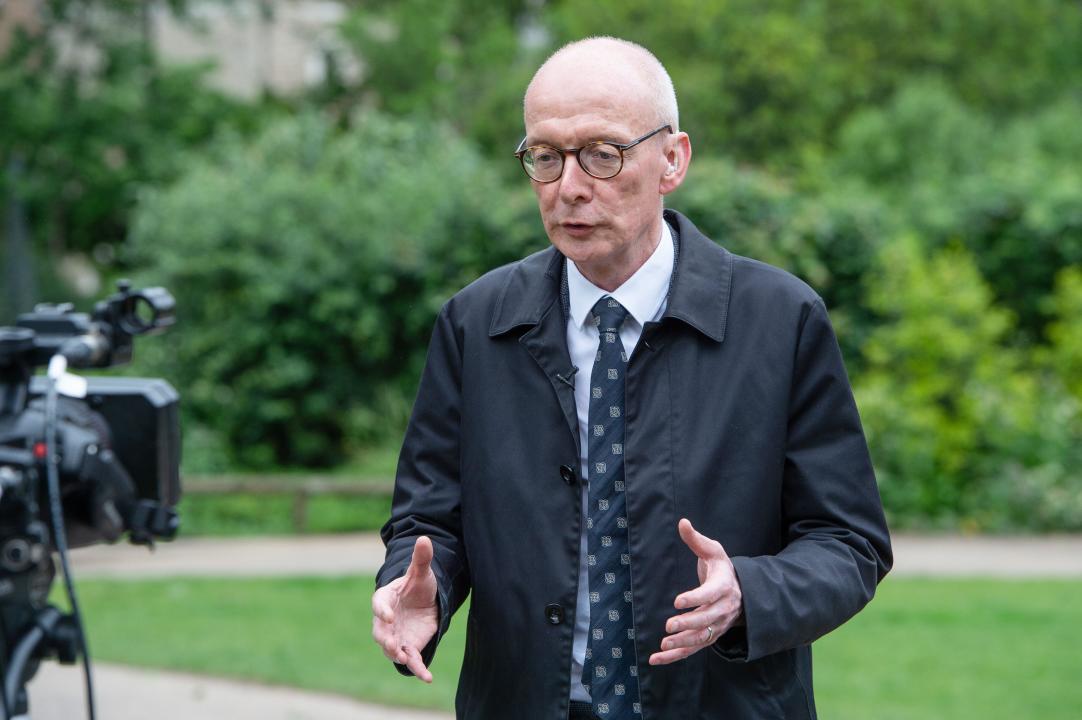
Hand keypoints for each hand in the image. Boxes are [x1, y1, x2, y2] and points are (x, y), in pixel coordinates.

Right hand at [371, 536, 439, 681]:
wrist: (423, 602)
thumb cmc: (417, 585)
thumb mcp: (421, 572)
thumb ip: (421, 558)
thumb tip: (424, 538)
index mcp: (385, 598)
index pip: (379, 604)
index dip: (382, 610)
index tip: (389, 615)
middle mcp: (386, 620)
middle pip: (380, 632)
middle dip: (384, 638)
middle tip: (391, 644)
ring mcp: (396, 636)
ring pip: (391, 649)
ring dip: (396, 654)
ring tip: (404, 658)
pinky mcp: (409, 647)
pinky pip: (411, 660)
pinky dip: (418, 669)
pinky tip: (428, 677)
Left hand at [649, 518, 742, 665]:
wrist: (742, 591)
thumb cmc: (722, 568)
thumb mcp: (713, 551)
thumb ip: (696, 540)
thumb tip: (682, 522)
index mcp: (723, 586)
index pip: (710, 594)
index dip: (695, 598)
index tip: (678, 601)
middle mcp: (722, 609)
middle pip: (706, 620)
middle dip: (688, 624)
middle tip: (669, 625)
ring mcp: (716, 625)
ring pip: (700, 638)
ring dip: (682, 643)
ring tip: (664, 645)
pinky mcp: (709, 636)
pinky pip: (692, 649)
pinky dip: (675, 656)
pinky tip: (656, 658)